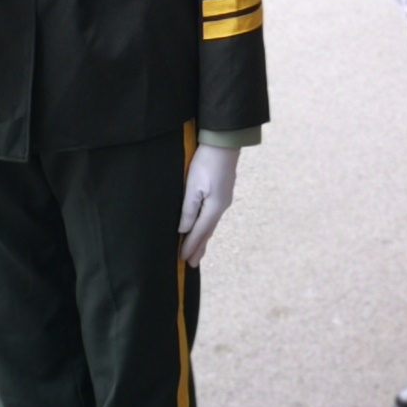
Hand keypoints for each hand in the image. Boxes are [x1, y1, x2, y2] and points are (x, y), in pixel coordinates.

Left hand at [178, 143, 239, 266]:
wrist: (224, 142)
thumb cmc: (206, 163)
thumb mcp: (193, 187)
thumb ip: (188, 210)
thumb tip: (184, 229)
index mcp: (214, 208)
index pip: (199, 232)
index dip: (190, 246)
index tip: (182, 259)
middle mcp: (221, 207)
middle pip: (208, 232)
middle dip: (199, 248)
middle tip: (192, 264)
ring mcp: (224, 199)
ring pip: (211, 224)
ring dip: (204, 239)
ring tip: (199, 251)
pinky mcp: (223, 192)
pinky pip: (213, 216)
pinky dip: (207, 226)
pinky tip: (205, 227)